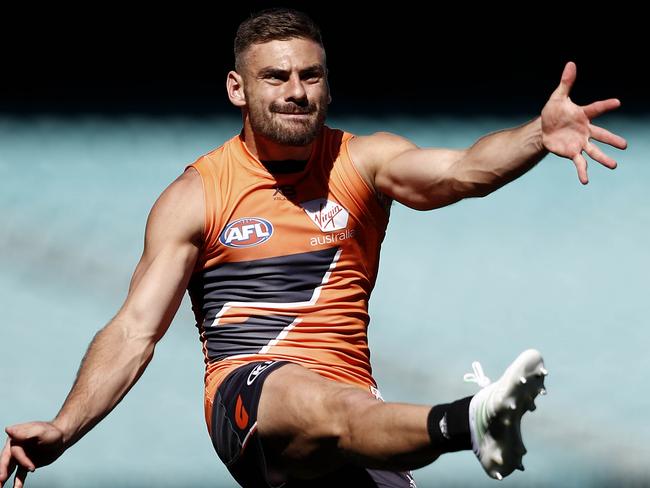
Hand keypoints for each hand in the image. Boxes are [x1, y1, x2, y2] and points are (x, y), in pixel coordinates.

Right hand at [0, 423, 65, 487]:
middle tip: (0, 481)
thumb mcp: (40, 431)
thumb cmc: (52, 432)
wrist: (62, 437)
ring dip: (4, 479)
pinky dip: (17, 482)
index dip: (21, 460)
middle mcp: (15, 447)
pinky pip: (19, 475)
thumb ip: (24, 432)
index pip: (14, 451)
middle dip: (2, 472)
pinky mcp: (25, 464)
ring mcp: (20, 457)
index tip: (32, 468)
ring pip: (9, 469)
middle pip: (5, 461)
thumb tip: (8, 430)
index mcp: (15, 438)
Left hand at [541, 61, 626, 183]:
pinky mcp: (572, 152)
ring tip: (614, 165)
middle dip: (612, 140)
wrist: (544, 129)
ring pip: (594, 151)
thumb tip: (571, 63)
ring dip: (603, 158)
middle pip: (601, 135)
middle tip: (625, 145)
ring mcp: (580, 142)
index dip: (605, 105)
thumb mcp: (558, 97)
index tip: (617, 102)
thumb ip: (566, 83)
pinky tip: (585, 181)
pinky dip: (582, 172)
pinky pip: (579, 163)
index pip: (596, 108)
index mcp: (583, 115)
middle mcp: (585, 130)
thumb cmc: (553, 112)